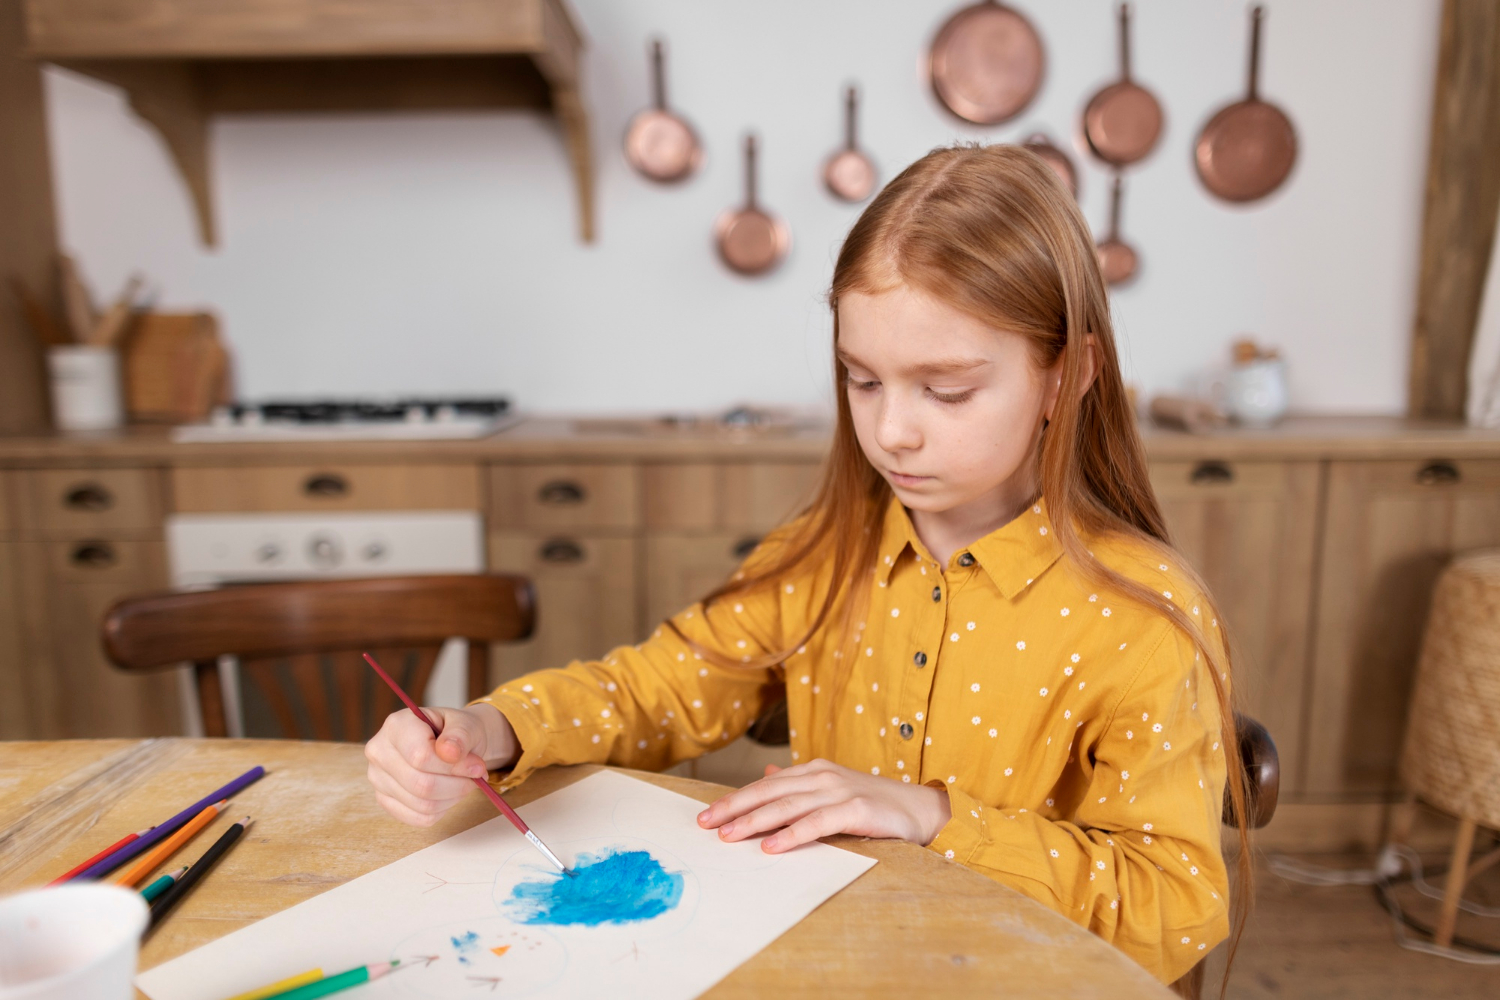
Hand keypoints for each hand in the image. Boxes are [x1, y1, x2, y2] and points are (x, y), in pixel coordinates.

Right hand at [364, 704, 518, 826]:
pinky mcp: (384, 800)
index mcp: (396, 725)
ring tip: (463, 782)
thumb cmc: (456, 733)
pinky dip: (442, 809)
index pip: (420, 756)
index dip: (454, 767)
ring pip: (422, 804)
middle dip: (457, 784)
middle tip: (475, 776)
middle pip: (421, 784)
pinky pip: (419, 818)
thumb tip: (449, 752)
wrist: (451, 744)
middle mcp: (379, 751)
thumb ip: (460, 735)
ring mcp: (377, 778)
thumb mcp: (466, 725)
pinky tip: (448, 792)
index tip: (477, 765)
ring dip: (453, 797)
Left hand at [695, 758, 952, 853]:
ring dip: (754, 821)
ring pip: (786, 806)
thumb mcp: (831, 791)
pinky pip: (817, 823)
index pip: (764, 786)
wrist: (921, 809)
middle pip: (768, 792)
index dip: (734, 799)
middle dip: (734, 808)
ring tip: (728, 836)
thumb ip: (798, 786)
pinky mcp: (855, 808)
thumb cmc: (873, 805)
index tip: (707, 815)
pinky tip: (771, 846)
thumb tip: (765, 775)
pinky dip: (791, 834)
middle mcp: (822, 776)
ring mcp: (838, 790)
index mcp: (813, 771)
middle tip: (705, 824)